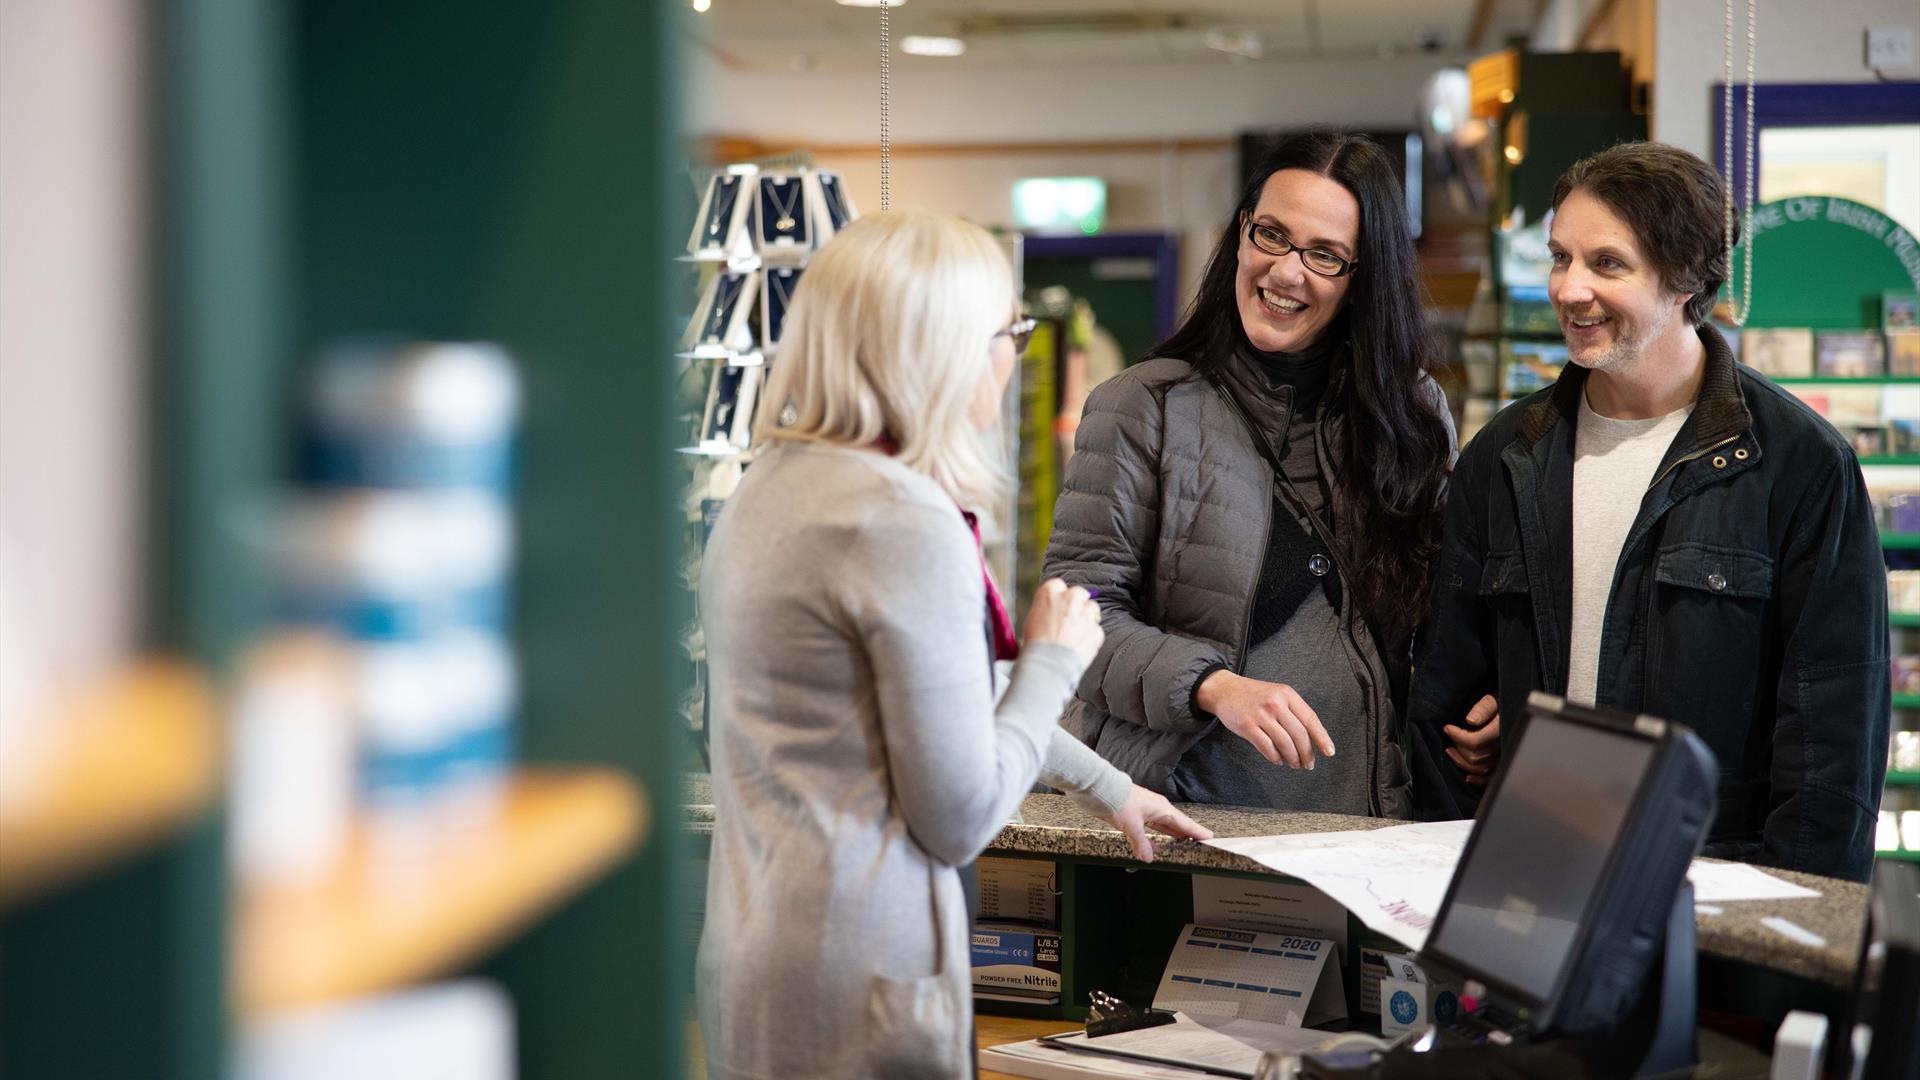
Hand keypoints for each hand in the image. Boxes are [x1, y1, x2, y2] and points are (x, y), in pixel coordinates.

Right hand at [1022, 578, 1102, 661]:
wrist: (1046, 665)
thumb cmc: (1035, 644)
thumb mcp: (1032, 619)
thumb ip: (1046, 609)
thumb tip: (1052, 611)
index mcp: (1050, 592)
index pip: (1058, 585)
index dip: (1058, 597)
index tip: (1058, 606)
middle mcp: (1070, 598)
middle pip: (1079, 593)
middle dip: (1077, 603)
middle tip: (1071, 617)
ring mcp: (1085, 614)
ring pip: (1092, 608)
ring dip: (1087, 617)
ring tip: (1076, 633)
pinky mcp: (1096, 630)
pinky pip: (1096, 630)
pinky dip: (1090, 637)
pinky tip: (1079, 646)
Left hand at [1101, 785, 1213, 862]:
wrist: (1100, 789)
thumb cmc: (1117, 799)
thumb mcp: (1132, 825)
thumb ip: (1141, 843)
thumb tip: (1148, 856)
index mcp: (1161, 808)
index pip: (1185, 823)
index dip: (1197, 831)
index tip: (1209, 837)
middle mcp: (1156, 809)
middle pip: (1177, 825)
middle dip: (1187, 834)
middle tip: (1199, 843)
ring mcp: (1146, 812)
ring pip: (1164, 827)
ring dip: (1171, 836)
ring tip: (1180, 845)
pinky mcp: (1135, 815)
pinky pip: (1150, 829)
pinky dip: (1153, 839)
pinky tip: (1152, 847)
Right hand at [1195, 670, 1334, 768]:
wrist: (1224, 689)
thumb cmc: (1253, 695)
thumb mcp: (1277, 694)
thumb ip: (1293, 711)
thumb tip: (1310, 738)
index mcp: (1287, 694)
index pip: (1310, 719)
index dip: (1321, 737)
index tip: (1329, 752)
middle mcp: (1276, 703)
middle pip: (1299, 734)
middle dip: (1307, 753)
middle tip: (1308, 764)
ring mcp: (1261, 714)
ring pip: (1284, 743)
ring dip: (1292, 758)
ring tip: (1294, 764)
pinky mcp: (1247, 726)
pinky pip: (1267, 747)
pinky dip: (1275, 757)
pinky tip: (1278, 760)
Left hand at [1442, 694, 1500, 785]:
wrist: (1514, 704)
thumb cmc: (1502, 699)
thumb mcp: (1494, 698)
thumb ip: (1483, 708)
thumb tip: (1470, 721)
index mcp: (1501, 730)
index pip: (1474, 742)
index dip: (1457, 736)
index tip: (1447, 728)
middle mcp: (1503, 747)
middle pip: (1475, 758)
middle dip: (1457, 748)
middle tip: (1448, 738)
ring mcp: (1504, 757)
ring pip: (1479, 769)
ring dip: (1462, 762)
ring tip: (1450, 751)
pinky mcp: (1503, 763)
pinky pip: (1490, 778)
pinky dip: (1477, 780)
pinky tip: (1467, 776)